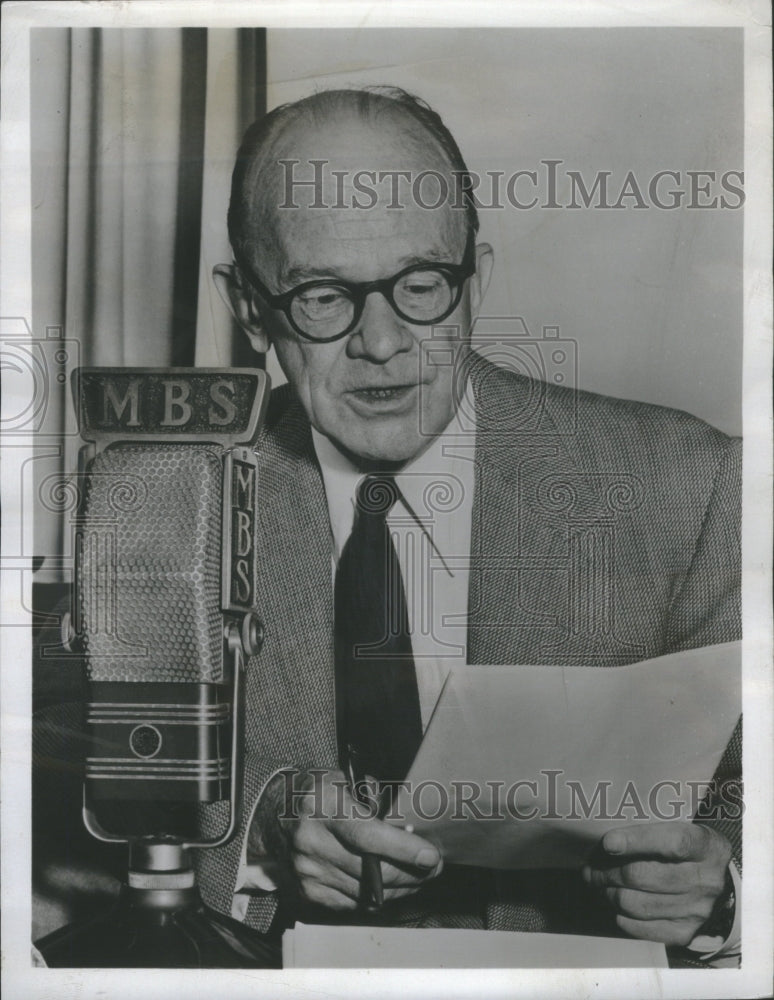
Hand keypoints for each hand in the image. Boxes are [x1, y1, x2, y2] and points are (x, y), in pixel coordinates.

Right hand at [277, 769, 442, 910]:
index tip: (430, 856)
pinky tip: (392, 884)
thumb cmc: (316, 792)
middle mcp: (312, 842)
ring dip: (400, 888)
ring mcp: (309, 872)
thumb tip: (409, 828)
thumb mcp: (343, 779)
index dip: (403, 849)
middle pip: (373, 870)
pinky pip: (354, 904)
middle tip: (434, 865)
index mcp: (322, 806)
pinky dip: (378, 897)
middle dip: (412, 872)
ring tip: (418, 876)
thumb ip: (374, 799)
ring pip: (367, 893)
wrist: (273, 814)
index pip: (368, 835)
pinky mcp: (309, 893)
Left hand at [582, 822, 731, 945]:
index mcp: (705, 846)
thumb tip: (605, 842)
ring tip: (599, 884)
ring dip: (609, 893)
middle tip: (591, 867)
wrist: (724, 886)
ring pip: (636, 904)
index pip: (671, 842)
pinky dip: (621, 916)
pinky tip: (615, 904)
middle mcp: (704, 881)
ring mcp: (696, 910)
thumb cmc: (690, 851)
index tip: (607, 843)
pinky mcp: (685, 933)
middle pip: (643, 876)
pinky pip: (642, 928)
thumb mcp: (683, 829)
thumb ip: (651, 829)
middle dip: (607, 871)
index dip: (636, 841)